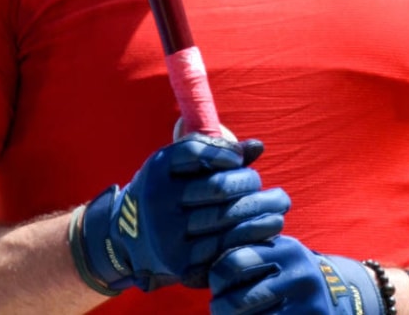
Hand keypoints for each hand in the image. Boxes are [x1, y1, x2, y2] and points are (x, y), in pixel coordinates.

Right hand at [77, 134, 289, 291]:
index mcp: (158, 169)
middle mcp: (159, 199)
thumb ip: (215, 152)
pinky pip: (224, 247)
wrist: (128, 237)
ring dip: (260, 211)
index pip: (196, 152)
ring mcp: (167, 233)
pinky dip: (251, 236)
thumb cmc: (167, 192)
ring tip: (279, 205)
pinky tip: (268, 228)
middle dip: (250, 183)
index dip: (225, 153)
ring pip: (226, 219)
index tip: (239, 160)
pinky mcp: (179, 261)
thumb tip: (257, 147)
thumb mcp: (179, 166)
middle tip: (262, 184)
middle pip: (218, 188)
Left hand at [209, 236, 381, 314]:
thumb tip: (199, 260)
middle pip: (238, 300)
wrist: (334, 298)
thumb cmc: (288, 275)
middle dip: (220, 308)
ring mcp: (308, 306)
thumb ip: (246, 249)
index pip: (234, 261)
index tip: (217, 284)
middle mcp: (300, 276)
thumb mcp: (276, 255)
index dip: (216, 277)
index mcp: (287, 250)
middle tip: (218, 307)